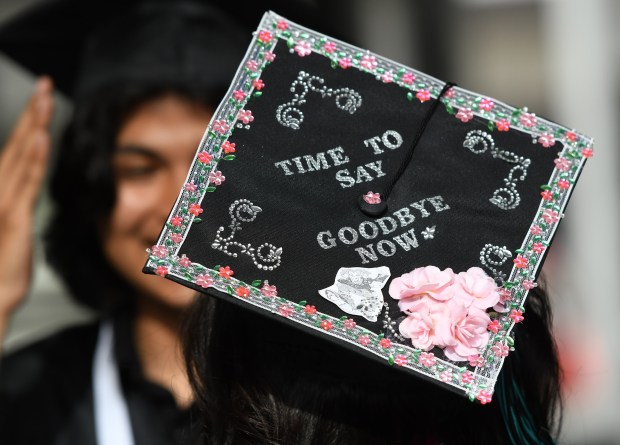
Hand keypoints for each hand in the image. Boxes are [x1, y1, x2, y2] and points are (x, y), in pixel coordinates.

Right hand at [0, 77, 53, 333]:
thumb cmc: (3, 264)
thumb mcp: (16, 225)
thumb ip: (20, 198)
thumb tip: (29, 180)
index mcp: (2, 189)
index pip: (17, 148)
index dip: (30, 121)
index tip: (43, 97)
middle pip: (17, 143)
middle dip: (32, 112)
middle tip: (45, 84)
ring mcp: (4, 202)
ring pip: (21, 157)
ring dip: (34, 126)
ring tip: (44, 99)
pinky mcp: (13, 218)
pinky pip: (26, 184)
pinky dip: (33, 159)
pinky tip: (40, 139)